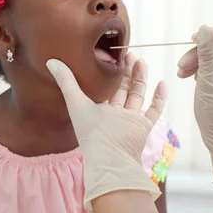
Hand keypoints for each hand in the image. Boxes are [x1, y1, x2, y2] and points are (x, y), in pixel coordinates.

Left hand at [46, 55, 165, 210]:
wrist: (111, 159)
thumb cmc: (90, 134)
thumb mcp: (76, 102)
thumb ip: (66, 81)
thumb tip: (50, 60)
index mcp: (97, 110)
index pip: (104, 87)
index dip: (108, 72)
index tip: (111, 56)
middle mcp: (114, 114)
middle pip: (122, 89)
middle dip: (126, 71)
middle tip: (129, 53)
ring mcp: (130, 120)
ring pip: (137, 95)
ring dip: (140, 78)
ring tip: (141, 60)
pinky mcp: (143, 126)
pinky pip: (154, 109)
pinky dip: (160, 97)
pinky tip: (162, 82)